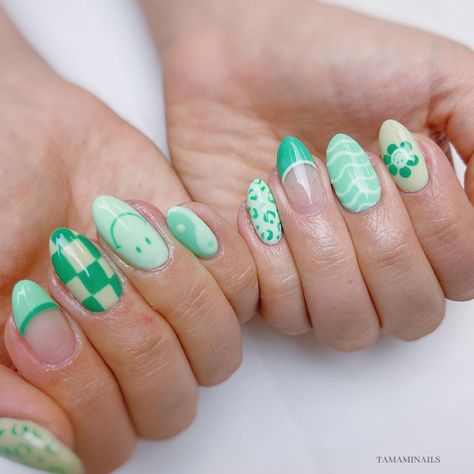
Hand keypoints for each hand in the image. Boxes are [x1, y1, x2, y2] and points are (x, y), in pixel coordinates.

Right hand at [0, 9, 256, 472]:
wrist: (37, 136)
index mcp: (68, 386)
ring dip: (173, 288)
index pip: (105, 444)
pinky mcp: (211, 271)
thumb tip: (45, 443)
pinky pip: (246, 289)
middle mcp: (127, 362)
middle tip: (75, 260)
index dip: (81, 391)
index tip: (32, 310)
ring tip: (123, 227)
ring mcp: (177, 317)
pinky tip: (172, 216)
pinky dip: (213, 250)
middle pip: (170, 403)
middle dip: (130, 335)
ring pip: (218, 351)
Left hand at [143, 0, 473, 344]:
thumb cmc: (332, 63)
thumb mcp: (435, 79)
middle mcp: (373, 260)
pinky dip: (273, 260)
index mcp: (422, 222)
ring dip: (323, 252)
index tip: (401, 152)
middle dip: (378, 239)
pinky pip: (285, 313)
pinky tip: (256, 205)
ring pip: (346, 325)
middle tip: (341, 168)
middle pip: (408, 312)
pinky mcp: (264, 281)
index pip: (462, 276)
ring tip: (290, 182)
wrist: (238, 64)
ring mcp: (317, 276)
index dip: (439, 226)